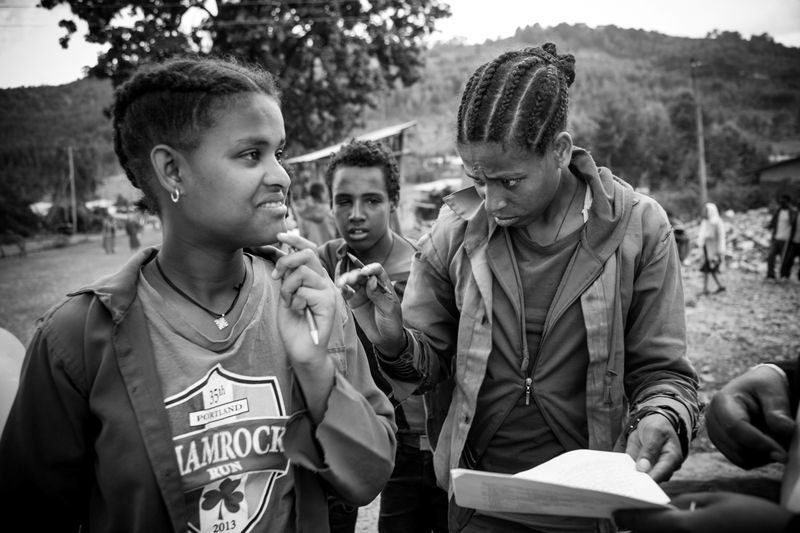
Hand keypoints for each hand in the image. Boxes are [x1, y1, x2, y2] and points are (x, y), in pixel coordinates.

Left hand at [272, 234, 336, 364]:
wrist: (302, 352)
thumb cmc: (294, 326)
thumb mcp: (287, 295)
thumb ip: (288, 277)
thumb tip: (282, 254)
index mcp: (317, 279)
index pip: (311, 251)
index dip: (296, 240)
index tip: (279, 235)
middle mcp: (326, 283)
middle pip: (309, 254)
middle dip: (287, 261)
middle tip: (276, 276)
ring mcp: (329, 293)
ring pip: (303, 273)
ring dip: (288, 287)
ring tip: (289, 302)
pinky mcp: (328, 304)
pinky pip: (304, 291)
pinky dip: (294, 301)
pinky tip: (297, 312)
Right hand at [335, 263, 403, 356]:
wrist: (385, 339)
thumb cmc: (392, 322)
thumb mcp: (389, 309)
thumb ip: (379, 295)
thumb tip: (371, 279)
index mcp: (384, 285)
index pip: (377, 270)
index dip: (370, 268)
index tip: (365, 272)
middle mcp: (372, 287)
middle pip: (362, 274)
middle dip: (355, 274)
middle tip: (351, 279)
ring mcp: (362, 294)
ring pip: (353, 282)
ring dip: (346, 280)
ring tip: (342, 283)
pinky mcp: (354, 302)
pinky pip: (347, 293)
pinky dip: (343, 290)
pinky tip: (341, 289)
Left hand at [614, 491, 793, 532]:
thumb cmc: (751, 517)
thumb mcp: (714, 501)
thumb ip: (684, 505)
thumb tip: (662, 507)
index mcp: (686, 527)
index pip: (645, 524)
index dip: (627, 519)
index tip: (615, 515)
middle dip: (639, 529)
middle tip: (626, 519)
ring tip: (645, 524)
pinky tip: (669, 528)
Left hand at [624, 413, 683, 481]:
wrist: (651, 423)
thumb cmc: (657, 427)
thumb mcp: (654, 433)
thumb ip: (650, 449)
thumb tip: (643, 468)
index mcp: (672, 459)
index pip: (662, 473)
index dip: (651, 481)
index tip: (639, 486)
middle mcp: (663, 468)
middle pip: (652, 481)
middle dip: (639, 483)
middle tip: (626, 485)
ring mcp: (652, 469)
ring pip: (642, 480)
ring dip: (631, 480)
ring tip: (619, 483)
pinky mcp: (640, 468)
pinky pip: (633, 473)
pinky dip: (625, 474)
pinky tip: (616, 477)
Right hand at [706, 365, 793, 468]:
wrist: (756, 388)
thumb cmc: (764, 386)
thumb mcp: (773, 391)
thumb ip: (778, 409)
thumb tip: (786, 430)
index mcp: (722, 402)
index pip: (736, 428)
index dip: (760, 443)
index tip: (784, 454)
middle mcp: (712, 419)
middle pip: (737, 447)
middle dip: (764, 449)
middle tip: (783, 438)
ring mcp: (715, 434)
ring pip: (740, 458)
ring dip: (762, 454)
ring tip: (772, 436)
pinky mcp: (722, 445)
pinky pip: (742, 461)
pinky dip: (757, 457)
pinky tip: (764, 441)